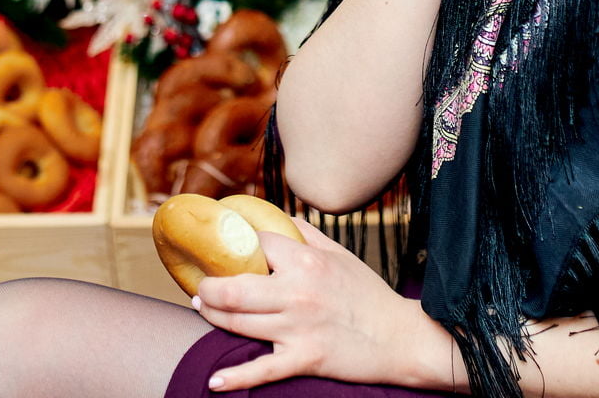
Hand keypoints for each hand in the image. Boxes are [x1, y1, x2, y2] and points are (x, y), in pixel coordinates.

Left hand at [191, 216, 434, 389]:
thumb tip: (279, 217)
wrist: (399, 338)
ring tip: (202, 309)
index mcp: (306, 262)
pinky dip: (235, 377)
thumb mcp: (340, 254)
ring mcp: (298, 328)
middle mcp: (297, 293)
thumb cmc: (368, 294)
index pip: (254, 246)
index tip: (219, 250)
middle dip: (208, 287)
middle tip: (200, 286)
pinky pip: (262, 370)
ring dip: (212, 316)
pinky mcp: (304, 359)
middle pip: (233, 288)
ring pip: (238, 323)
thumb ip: (306, 233)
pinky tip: (215, 380)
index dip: (233, 246)